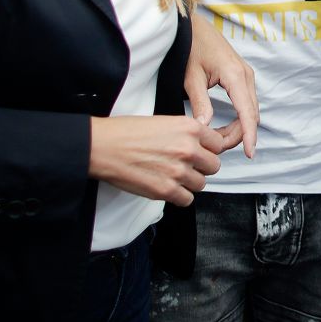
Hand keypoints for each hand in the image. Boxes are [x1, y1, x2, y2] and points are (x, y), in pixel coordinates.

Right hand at [88, 115, 237, 205]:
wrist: (102, 147)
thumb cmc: (125, 132)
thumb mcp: (163, 121)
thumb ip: (185, 133)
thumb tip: (199, 143)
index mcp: (189, 128)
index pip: (218, 144)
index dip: (208, 150)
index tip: (201, 152)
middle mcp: (187, 149)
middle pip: (213, 166)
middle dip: (201, 167)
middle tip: (186, 166)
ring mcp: (179, 171)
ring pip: (201, 184)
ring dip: (189, 182)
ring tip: (171, 175)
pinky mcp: (166, 190)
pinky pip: (187, 199)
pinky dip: (179, 196)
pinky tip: (167, 187)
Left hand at [186, 14, 256, 157]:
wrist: (192, 26)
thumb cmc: (190, 47)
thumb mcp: (190, 77)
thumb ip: (200, 103)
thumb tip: (204, 128)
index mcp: (235, 75)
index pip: (248, 113)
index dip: (249, 136)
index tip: (250, 154)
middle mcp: (246, 76)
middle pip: (251, 116)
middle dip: (238, 136)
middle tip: (215, 147)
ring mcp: (246, 76)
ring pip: (250, 111)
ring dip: (238, 128)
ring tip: (216, 139)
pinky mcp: (242, 77)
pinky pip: (246, 103)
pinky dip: (239, 119)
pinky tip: (224, 127)